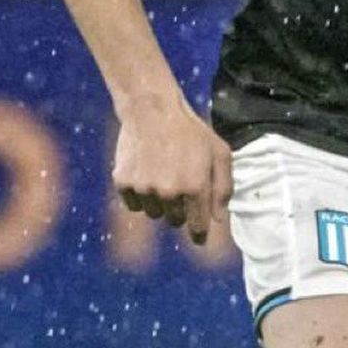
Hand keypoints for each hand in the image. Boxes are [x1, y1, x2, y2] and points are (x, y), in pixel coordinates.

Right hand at [112, 96, 232, 246]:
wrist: (152, 109)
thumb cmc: (191, 132)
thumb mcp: (219, 154)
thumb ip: (223, 188)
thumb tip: (219, 219)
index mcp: (195, 187)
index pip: (197, 227)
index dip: (199, 234)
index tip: (199, 237)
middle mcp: (169, 192)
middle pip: (175, 221)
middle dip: (180, 209)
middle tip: (179, 185)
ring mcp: (144, 188)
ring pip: (153, 213)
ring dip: (159, 202)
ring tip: (162, 174)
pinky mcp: (123, 182)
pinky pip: (133, 204)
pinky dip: (139, 195)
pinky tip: (145, 172)